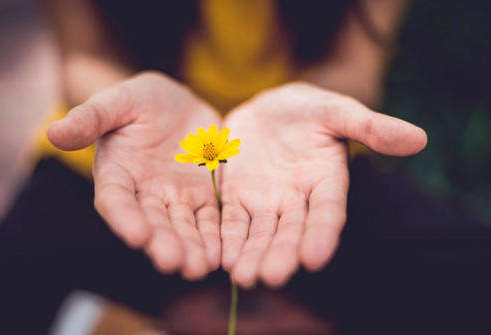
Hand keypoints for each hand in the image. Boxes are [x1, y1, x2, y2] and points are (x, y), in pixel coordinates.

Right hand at [47, 72, 221, 279]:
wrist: (175, 104)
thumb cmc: (138, 101)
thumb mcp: (116, 101)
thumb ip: (90, 118)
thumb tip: (54, 131)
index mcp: (117, 173)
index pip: (116, 200)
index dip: (125, 218)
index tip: (137, 235)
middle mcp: (145, 193)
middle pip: (153, 222)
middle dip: (163, 243)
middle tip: (175, 263)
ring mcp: (176, 197)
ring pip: (183, 227)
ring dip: (191, 248)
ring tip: (200, 267)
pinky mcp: (203, 195)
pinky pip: (210, 218)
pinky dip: (215, 236)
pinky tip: (222, 253)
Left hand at [221, 82, 426, 287]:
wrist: (268, 109)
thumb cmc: (307, 109)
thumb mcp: (336, 111)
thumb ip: (370, 126)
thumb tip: (419, 138)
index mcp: (326, 181)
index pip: (328, 212)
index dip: (322, 233)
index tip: (315, 258)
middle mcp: (297, 200)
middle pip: (291, 231)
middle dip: (282, 254)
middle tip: (271, 277)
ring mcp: (266, 202)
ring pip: (260, 233)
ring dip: (252, 255)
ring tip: (243, 277)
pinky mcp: (237, 198)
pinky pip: (231, 221)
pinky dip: (227, 239)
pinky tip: (221, 258)